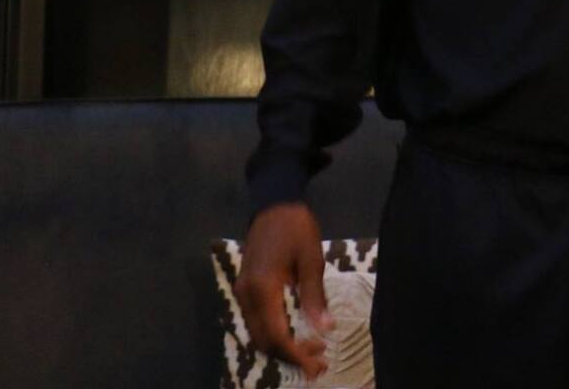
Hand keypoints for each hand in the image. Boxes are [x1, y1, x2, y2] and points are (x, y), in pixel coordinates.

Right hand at [233, 202, 333, 377]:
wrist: (273, 203)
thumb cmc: (296, 228)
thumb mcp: (312, 260)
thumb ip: (314, 296)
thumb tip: (325, 329)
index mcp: (262, 289)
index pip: (276, 336)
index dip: (296, 355)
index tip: (317, 365)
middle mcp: (246, 296)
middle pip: (263, 341)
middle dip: (290, 356)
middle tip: (319, 362)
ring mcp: (243, 293)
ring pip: (258, 334)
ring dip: (282, 347)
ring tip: (313, 349)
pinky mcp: (245, 289)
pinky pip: (256, 322)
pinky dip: (275, 334)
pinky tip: (296, 333)